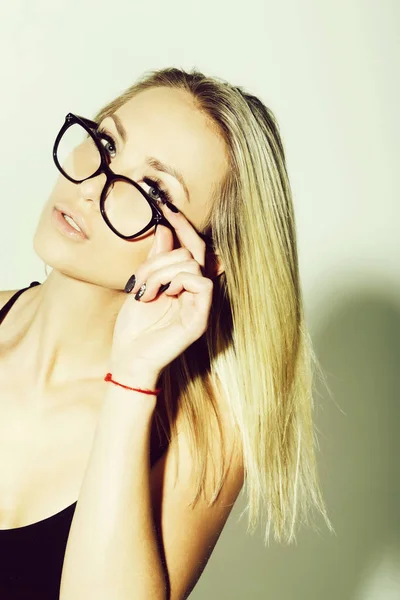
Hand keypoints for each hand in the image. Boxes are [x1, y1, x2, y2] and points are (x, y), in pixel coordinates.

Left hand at [109, 204, 212, 377]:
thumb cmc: (134, 326)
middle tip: (140, 276)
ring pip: (192, 262)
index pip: (191, 245)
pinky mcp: (201, 316)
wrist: (129, 358)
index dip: (181, 224)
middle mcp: (196, 290)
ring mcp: (201, 303)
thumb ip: (156, 258)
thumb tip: (164, 228)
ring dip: (160, 272)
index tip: (164, 205)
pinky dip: (177, 281)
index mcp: (183, 281)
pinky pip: (201, 282)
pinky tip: (161, 295)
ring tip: (145, 292)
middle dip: (162, 254)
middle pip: (193, 249)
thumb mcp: (141, 284)